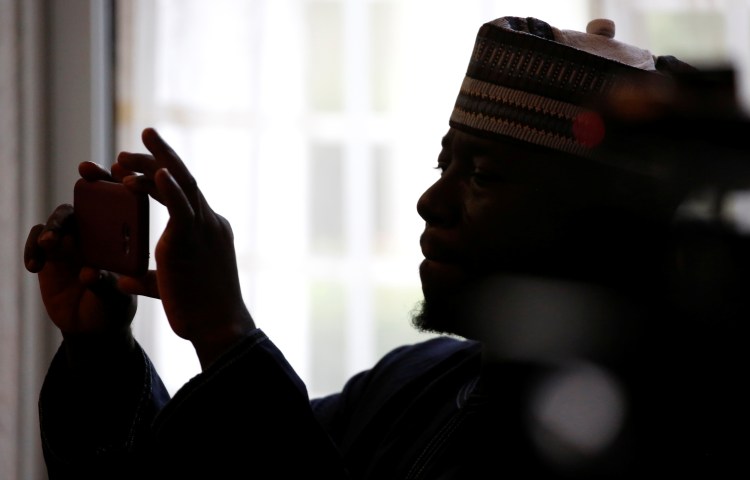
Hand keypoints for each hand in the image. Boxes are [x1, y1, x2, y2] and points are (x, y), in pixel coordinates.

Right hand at [24, 162, 136, 336]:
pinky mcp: (51, 252)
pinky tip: (35, 266)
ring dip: (56, 225)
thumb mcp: (116, 303)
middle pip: (94, 198)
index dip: (123, 182)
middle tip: (85, 173)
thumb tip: (89, 273)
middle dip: (90, 182)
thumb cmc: (113, 311)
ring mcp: (75, 238)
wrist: (91, 330)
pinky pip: (38, 239)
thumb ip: (106, 287)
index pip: (127, 202)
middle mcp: (101, 231)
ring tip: (52, 244)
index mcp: (124, 236)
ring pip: (63, 217)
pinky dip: (35, 248)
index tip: (117, 168)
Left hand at [117, 128, 254, 367]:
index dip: (158, 177)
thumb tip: (124, 279)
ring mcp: (204, 229)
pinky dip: (167, 188)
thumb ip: (146, 278)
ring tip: (131, 148)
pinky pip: (181, 207)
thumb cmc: (199, 312)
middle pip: (184, 179)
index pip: (182, 195)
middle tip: (142, 136)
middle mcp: (209, 223)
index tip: (132, 168)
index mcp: (207, 230)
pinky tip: (156, 172)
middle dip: (161, 155)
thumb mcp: (169, 286)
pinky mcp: (193, 240)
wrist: (218, 327)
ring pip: (183, 184)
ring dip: (156, 162)